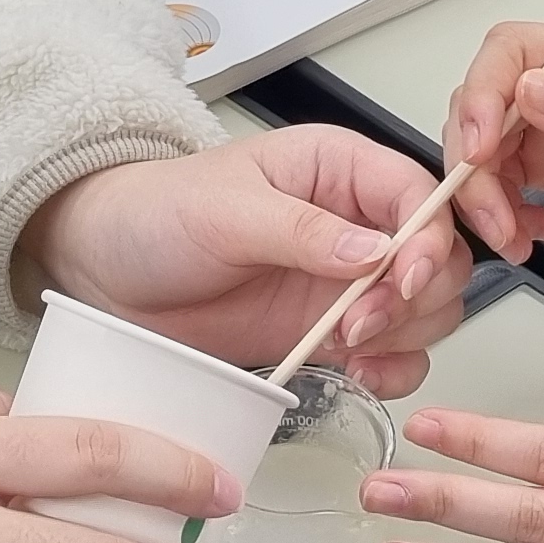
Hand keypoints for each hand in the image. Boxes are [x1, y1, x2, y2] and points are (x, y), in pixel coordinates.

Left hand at [18, 127, 467, 399]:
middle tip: (358, 324)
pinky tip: (359, 373)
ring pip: (426, 309)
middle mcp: (356, 223)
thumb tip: (374, 251)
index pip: (419, 196)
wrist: (106, 271)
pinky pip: (393, 352)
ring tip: (350, 347)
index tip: (402, 278)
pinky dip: (392, 368)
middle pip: (437, 258)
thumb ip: (302, 230)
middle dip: (414, 297)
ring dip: (405, 336)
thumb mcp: (224, 210)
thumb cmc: (156, 214)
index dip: (427, 238)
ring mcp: (346, 281)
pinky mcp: (330, 330)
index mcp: (338, 168)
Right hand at [440, 21, 543, 268]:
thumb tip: (533, 87)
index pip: (510, 53)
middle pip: (486, 105)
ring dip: (485, 197)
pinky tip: (534, 235)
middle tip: (492, 213)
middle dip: (474, 162)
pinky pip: (507, 184)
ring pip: (488, 150)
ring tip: (514, 238)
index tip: (480, 148)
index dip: (481, 94)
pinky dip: (506, 214)